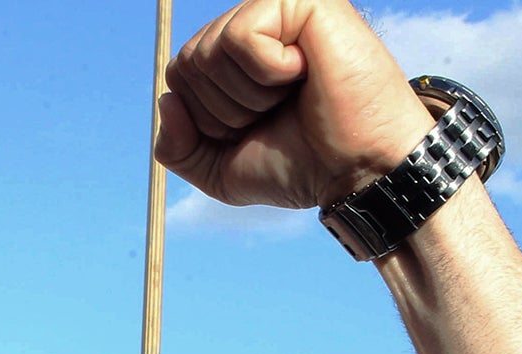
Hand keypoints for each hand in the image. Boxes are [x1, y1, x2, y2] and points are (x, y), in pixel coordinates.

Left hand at [155, 0, 435, 210]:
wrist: (355, 169)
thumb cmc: (298, 165)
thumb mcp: (219, 169)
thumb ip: (176, 146)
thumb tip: (166, 99)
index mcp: (235, 58)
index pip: (177, 79)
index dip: (205, 120)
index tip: (255, 128)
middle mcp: (255, 26)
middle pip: (186, 64)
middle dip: (223, 109)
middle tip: (277, 113)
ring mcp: (278, 9)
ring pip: (209, 52)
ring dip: (247, 95)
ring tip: (293, 93)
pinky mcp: (303, 0)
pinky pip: (240, 36)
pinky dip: (266, 71)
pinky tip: (303, 70)